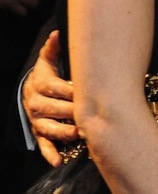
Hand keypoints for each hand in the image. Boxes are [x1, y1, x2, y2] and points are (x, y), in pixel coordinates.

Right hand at [24, 30, 77, 166]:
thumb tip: (58, 33)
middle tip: (88, 113)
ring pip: (48, 128)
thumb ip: (54, 48)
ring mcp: (38, 120)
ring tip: (78, 133)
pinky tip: (59, 161)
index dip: (70, 90)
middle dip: (69, 112)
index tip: (86, 92)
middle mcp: (36, 104)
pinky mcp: (39, 133)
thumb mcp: (49, 60)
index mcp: (41, 84)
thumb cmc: (48, 73)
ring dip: (62, 132)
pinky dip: (50, 154)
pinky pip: (43, 145)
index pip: (56, 88)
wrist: (31, 90)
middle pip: (52, 109)